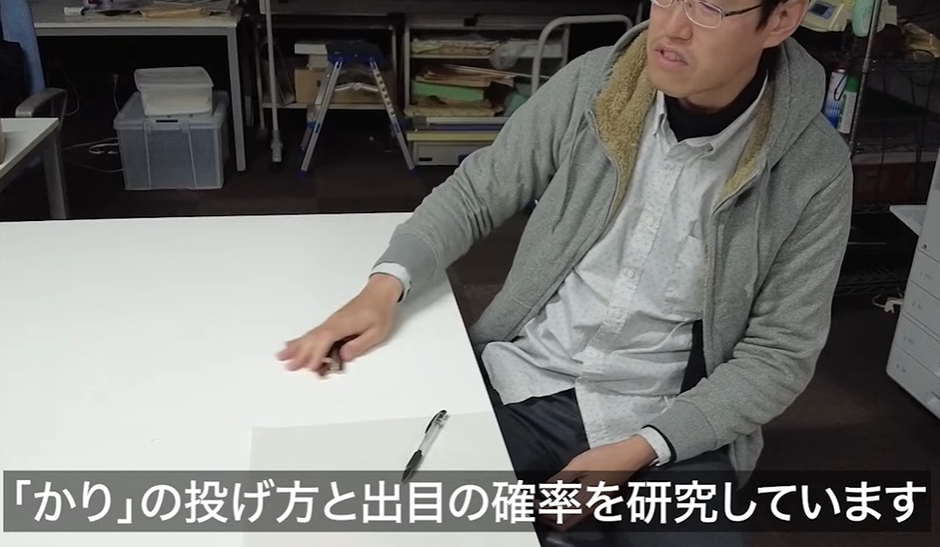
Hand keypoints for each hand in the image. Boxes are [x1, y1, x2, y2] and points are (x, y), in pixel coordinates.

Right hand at [277, 273, 402, 375]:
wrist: (380, 292)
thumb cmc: (380, 311)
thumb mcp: (376, 332)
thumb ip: (359, 344)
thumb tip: (344, 356)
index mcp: (343, 325)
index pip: (325, 340)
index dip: (317, 354)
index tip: (311, 366)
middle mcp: (333, 323)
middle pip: (314, 339)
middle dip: (301, 353)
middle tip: (289, 366)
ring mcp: (331, 322)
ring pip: (311, 336)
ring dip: (297, 347)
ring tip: (282, 356)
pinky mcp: (332, 323)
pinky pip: (314, 333)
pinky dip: (303, 340)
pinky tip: (293, 344)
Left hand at [539, 436, 656, 531]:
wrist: (629, 456)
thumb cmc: (607, 459)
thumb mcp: (578, 465)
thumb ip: (561, 479)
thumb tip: (546, 489)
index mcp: (585, 501)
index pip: (560, 516)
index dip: (544, 512)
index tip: (535, 503)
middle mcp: (591, 508)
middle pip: (566, 523)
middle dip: (550, 517)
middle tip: (539, 505)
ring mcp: (596, 505)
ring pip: (574, 519)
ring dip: (559, 513)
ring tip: (548, 501)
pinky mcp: (599, 500)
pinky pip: (580, 511)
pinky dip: (568, 508)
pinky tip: (563, 497)